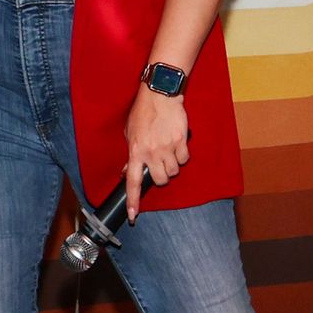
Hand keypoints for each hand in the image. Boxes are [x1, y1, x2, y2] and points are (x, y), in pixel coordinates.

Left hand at [123, 85, 189, 221]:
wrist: (159, 95)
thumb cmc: (142, 112)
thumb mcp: (129, 133)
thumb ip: (131, 154)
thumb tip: (129, 172)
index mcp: (135, 151)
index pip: (133, 182)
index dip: (133, 201)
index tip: (132, 216)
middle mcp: (151, 153)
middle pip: (161, 180)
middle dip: (160, 176)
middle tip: (158, 164)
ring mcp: (167, 148)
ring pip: (173, 171)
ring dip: (171, 166)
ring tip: (167, 151)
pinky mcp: (180, 142)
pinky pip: (184, 159)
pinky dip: (182, 156)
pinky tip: (176, 145)